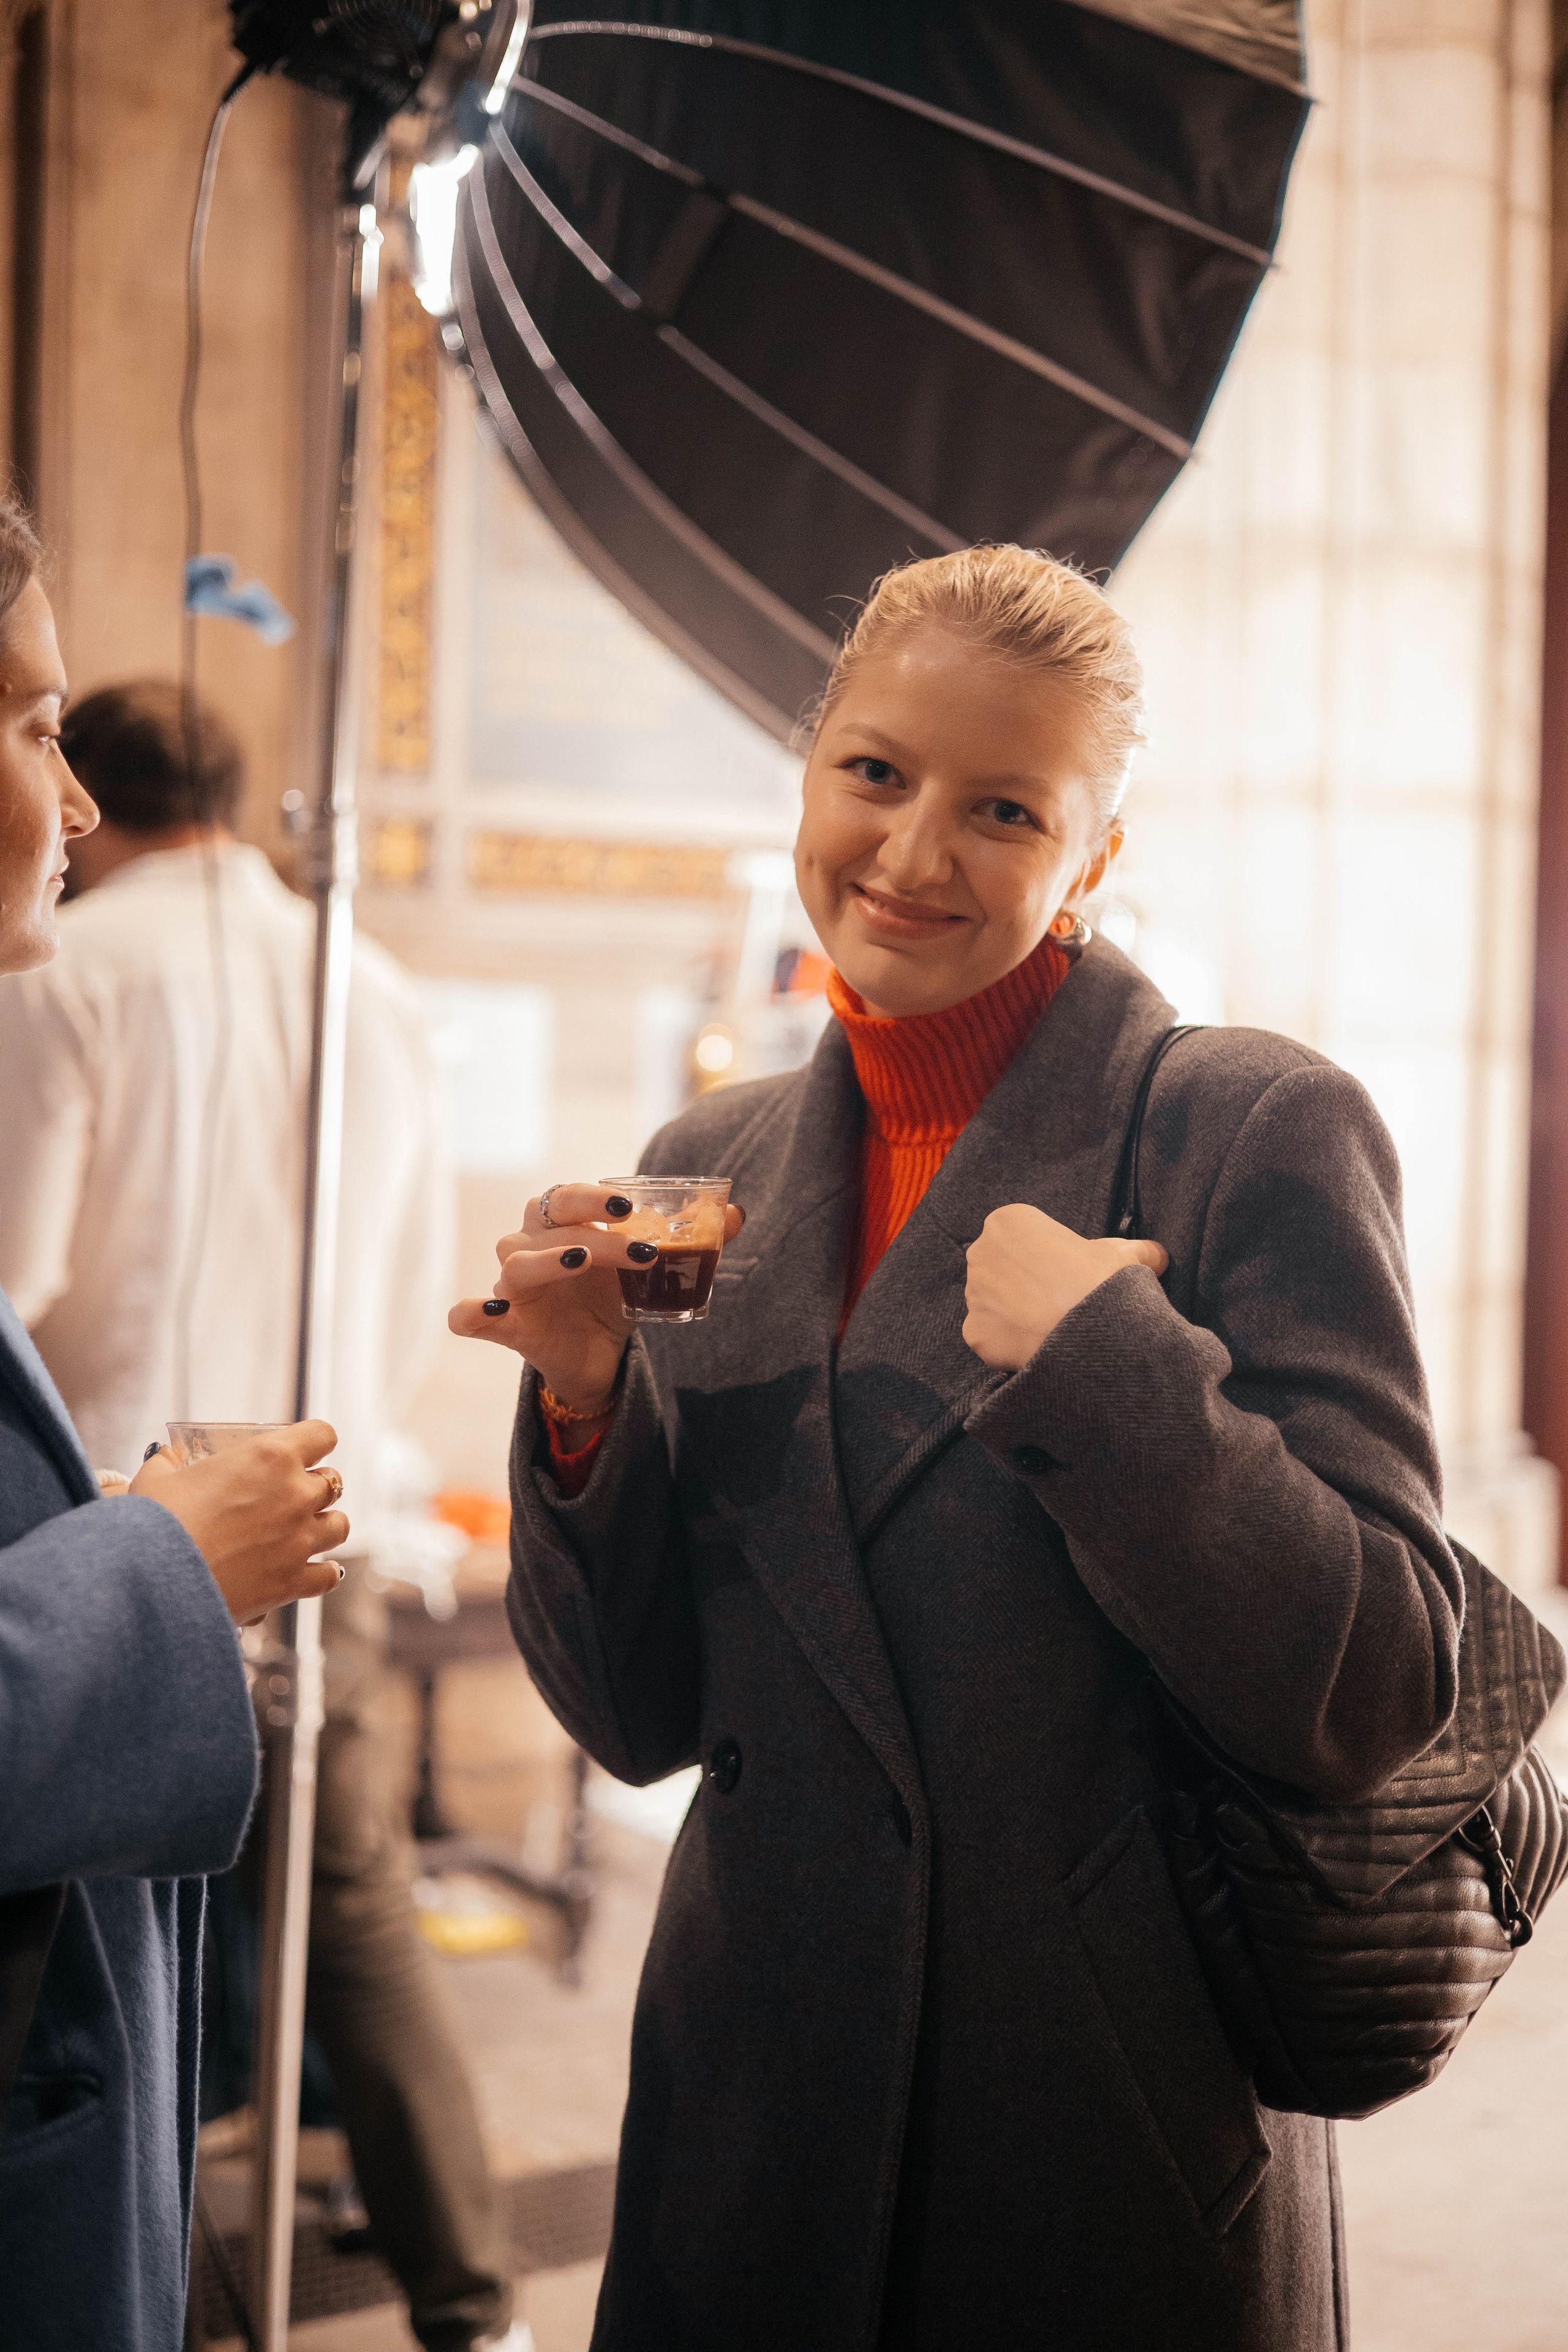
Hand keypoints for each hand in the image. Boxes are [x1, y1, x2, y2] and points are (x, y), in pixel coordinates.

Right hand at [131, 1420, 349, 1625]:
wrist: (156, 1581)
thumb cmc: (157, 1522)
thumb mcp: (157, 1478)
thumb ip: (168, 1462)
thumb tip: (165, 1456)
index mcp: (271, 1457)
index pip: (322, 1434)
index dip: (315, 1440)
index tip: (305, 1448)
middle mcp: (296, 1494)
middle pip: (332, 1482)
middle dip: (314, 1485)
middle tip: (290, 1495)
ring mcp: (301, 1539)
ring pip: (340, 1525)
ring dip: (324, 1525)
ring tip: (304, 1531)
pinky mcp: (294, 1581)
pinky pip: (328, 1575)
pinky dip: (321, 1573)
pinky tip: (308, 1572)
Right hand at [448, 1184, 745, 1412]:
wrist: (597, 1359)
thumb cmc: (614, 1300)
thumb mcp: (653, 1272)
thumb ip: (692, 1243)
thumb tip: (739, 1213)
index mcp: (561, 1225)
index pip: (565, 1195)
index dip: (593, 1196)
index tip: (632, 1208)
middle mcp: (530, 1247)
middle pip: (542, 1220)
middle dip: (587, 1224)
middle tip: (631, 1239)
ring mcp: (512, 1287)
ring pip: (513, 1263)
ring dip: (548, 1260)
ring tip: (584, 1262)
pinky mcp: (505, 1326)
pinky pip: (465, 1316)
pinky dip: (471, 1310)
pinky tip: (493, 1309)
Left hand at [963, 1204, 1167, 1370]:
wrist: (1091, 1335)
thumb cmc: (1103, 1283)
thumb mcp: (1127, 1256)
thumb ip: (1138, 1250)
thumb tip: (1157, 1255)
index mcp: (1009, 1221)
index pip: (1021, 1237)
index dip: (1045, 1256)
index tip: (1066, 1273)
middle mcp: (980, 1251)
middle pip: (1000, 1268)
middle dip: (1022, 1282)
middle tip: (1056, 1300)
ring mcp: (973, 1293)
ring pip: (991, 1302)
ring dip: (1013, 1312)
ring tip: (1048, 1325)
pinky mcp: (972, 1331)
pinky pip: (987, 1335)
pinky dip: (1007, 1341)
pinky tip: (1035, 1345)